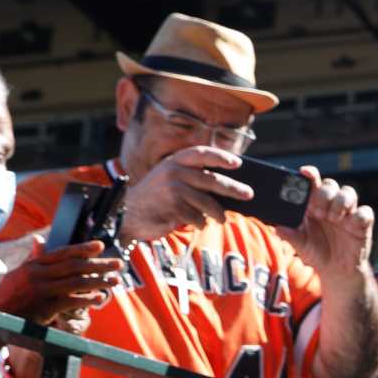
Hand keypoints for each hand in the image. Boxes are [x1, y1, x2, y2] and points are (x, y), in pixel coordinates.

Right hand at [0, 241, 124, 325]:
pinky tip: (99, 298)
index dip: (82, 248)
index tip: (100, 245)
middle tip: (118, 263)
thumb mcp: (17, 274)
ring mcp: (41, 291)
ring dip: (98, 281)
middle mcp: (37, 276)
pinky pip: (70, 301)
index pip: (61, 253)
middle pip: (74, 266)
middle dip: (99, 264)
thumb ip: (33, 259)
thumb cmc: (7, 297)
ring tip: (115, 280)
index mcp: (32, 266)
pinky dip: (86, 299)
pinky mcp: (44, 308)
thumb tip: (40, 240)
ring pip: (76, 282)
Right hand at [119, 145, 247, 240]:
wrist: (128, 213)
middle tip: (248, 194)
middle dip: (233, 188)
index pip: (202, 153)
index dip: (220, 156)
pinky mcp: (171, 207)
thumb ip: (194, 179)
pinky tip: (199, 224)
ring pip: (207, 202)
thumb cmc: (158, 198)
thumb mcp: (173, 181)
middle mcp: (174, 171)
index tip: (238, 163)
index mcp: (175, 161)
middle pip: (211, 179)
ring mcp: (172, 189)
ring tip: (221, 219)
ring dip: (218, 213)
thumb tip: (231, 188)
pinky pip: (196, 217)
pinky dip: (200, 223)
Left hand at [279, 166, 373, 277]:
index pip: (312, 183)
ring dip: (340, 202)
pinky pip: (365, 212)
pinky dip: (359, 215)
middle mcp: (330, 205)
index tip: (304, 173)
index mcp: (313, 205)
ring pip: (349, 193)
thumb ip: (291, 237)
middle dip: (324, 194)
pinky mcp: (362, 224)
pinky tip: (351, 224)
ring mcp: (347, 213)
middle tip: (317, 211)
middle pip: (330, 185)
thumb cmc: (317, 253)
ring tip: (333, 218)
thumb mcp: (301, 247)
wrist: (337, 272)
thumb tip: (278, 228)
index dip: (310, 174)